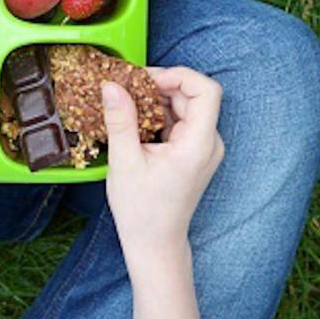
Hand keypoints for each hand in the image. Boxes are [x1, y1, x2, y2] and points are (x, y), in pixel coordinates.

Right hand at [103, 66, 223, 258]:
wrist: (154, 242)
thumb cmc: (142, 210)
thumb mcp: (124, 161)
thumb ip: (120, 120)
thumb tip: (111, 85)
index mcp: (198, 144)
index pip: (206, 90)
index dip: (177, 76)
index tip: (145, 80)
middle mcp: (208, 143)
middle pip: (193, 95)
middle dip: (160, 85)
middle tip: (127, 88)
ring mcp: (203, 147)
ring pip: (185, 105)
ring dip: (157, 98)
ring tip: (127, 103)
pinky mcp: (193, 151)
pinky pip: (180, 120)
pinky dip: (158, 113)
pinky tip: (135, 120)